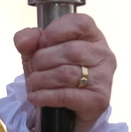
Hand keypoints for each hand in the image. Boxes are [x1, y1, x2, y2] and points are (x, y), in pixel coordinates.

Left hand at [14, 13, 115, 131]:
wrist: (63, 108)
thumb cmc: (54, 70)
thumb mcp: (37, 49)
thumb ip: (28, 38)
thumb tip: (26, 42)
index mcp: (92, 35)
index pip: (80, 23)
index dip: (55, 31)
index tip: (42, 42)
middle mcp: (103, 54)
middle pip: (69, 50)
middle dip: (41, 60)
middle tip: (34, 68)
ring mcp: (104, 78)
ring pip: (66, 73)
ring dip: (41, 79)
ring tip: (34, 83)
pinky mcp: (98, 101)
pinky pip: (67, 95)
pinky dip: (45, 96)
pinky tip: (36, 97)